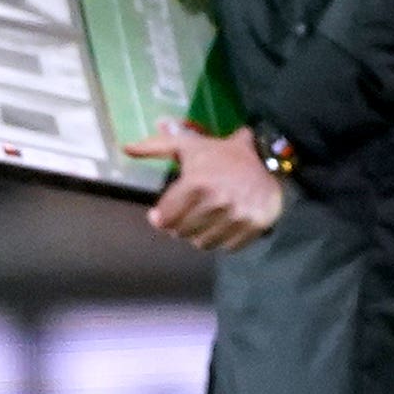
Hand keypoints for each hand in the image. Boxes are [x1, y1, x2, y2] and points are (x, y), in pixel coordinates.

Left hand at [123, 123, 283, 251]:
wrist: (268, 158)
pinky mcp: (253, 227)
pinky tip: (224, 224)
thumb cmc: (222, 154)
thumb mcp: (189, 145)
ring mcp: (237, 216)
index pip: (166, 218)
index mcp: (196, 183)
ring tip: (204, 221)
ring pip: (203, 244)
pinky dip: (222, 239)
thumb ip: (155, 147)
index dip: (160, 218)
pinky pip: (227, 248)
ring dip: (199, 235)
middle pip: (182, 233)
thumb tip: (125, 149)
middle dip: (179, 226)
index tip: (161, 216)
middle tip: (186, 215)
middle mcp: (216, 202)